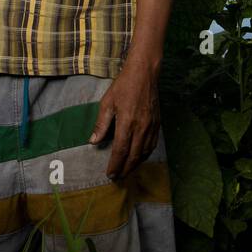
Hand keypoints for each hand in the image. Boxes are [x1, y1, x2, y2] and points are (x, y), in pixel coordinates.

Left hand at [88, 59, 160, 179]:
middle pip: (133, 156)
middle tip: (117, 178)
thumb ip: (101, 124)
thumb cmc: (123, 86)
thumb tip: (93, 141)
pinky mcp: (158, 124)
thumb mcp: (107, 102)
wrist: (145, 74)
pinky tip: (139, 157)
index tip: (110, 174)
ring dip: (135, 164)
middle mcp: (141, 127)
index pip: (120, 150)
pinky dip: (145, 154)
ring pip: (144, 152)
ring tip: (127, 170)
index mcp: (127, 123)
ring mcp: (151, 126)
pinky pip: (152, 145)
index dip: (115, 165)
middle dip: (125, 169)